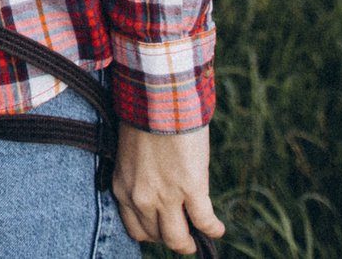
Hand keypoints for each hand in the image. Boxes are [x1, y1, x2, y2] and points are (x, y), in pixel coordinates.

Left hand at [113, 123, 224, 253]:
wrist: (158, 97)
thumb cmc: (146, 116)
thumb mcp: (132, 152)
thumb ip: (141, 174)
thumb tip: (158, 184)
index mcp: (123, 187)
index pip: (135, 228)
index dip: (152, 232)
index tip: (162, 229)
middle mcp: (140, 198)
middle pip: (156, 236)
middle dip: (170, 238)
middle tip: (183, 238)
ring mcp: (165, 196)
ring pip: (177, 238)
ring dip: (188, 243)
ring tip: (198, 240)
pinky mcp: (191, 189)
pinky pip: (204, 221)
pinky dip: (213, 229)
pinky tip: (218, 229)